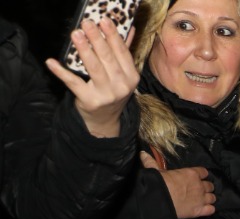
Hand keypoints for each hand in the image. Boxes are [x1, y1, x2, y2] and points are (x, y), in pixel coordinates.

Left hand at [45, 20, 138, 138]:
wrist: (105, 120)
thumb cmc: (112, 91)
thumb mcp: (123, 75)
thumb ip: (124, 52)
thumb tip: (131, 29)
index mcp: (131, 77)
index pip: (122, 52)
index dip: (113, 35)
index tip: (104, 20)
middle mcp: (121, 86)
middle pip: (107, 58)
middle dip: (96, 39)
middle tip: (86, 23)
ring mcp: (106, 94)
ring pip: (93, 68)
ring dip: (84, 50)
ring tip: (76, 34)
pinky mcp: (89, 100)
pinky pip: (73, 83)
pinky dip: (61, 72)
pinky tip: (52, 62)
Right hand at [143, 153, 215, 218]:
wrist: (159, 200)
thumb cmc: (159, 183)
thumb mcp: (155, 171)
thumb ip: (152, 163)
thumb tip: (143, 153)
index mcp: (191, 174)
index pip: (204, 172)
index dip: (202, 175)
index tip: (198, 177)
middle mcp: (199, 185)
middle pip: (210, 185)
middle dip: (206, 187)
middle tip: (199, 190)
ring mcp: (202, 198)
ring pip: (213, 197)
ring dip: (209, 198)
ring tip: (203, 200)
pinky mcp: (201, 210)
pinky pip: (212, 209)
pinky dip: (210, 209)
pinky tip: (205, 209)